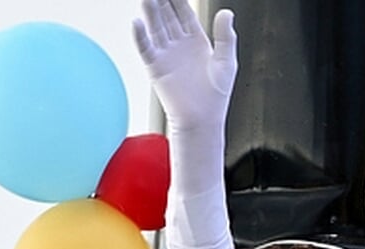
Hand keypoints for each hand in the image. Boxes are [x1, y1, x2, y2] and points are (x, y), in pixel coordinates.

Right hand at [133, 0, 238, 134]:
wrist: (203, 119)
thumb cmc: (217, 95)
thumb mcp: (227, 62)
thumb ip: (226, 37)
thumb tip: (227, 12)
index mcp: (197, 40)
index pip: (184, 12)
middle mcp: (179, 44)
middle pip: (167, 15)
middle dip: (161, 0)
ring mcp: (166, 54)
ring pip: (156, 27)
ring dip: (150, 11)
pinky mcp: (155, 67)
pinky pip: (146, 48)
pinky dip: (140, 35)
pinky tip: (137, 22)